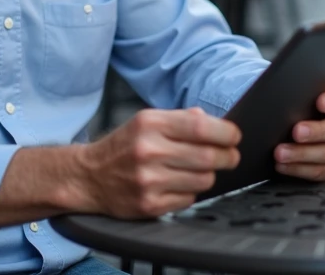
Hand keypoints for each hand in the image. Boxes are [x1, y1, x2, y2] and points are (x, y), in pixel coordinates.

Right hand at [75, 108, 240, 218]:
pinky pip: (189, 199)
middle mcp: (149, 151)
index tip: (235, 136)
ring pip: (203, 179)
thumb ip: (182, 119)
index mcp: (150, 124)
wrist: (89, 177)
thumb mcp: (147, 120)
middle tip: (231, 156)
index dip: (226, 132)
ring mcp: (148, 181)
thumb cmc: (124, 146)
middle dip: (228, 156)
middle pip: (208, 156)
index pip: (201, 126)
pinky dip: (191, 192)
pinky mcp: (149, 205)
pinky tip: (178, 184)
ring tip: (199, 169)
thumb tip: (218, 124)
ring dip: (208, 175)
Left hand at [274, 88, 324, 181]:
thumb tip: (282, 92)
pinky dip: (299, 169)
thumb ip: (298, 94)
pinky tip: (282, 165)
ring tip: (280, 153)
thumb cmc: (293, 108)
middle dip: (318, 131)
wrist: (287, 131)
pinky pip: (321, 171)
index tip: (320, 102)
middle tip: (296, 131)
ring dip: (302, 154)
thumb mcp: (297, 98)